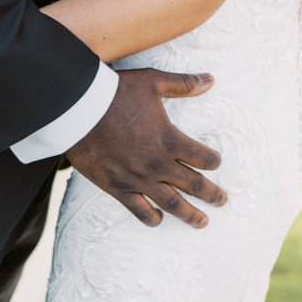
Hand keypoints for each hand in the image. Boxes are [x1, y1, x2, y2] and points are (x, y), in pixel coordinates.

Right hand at [66, 67, 225, 227]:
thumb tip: (211, 79)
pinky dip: (152, 218)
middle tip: (222, 200)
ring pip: (171, 203)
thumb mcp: (152, 81)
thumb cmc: (116, 92)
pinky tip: (159, 219)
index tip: (216, 162)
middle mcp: (158, 164)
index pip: (202, 158)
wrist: (79, 109)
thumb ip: (183, 84)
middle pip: (193, 185)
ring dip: (189, 214)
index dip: (213, 161)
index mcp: (169, 139)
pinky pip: (140, 211)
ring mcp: (138, 179)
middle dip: (211, 194)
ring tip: (202, 222)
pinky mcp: (118, 188)